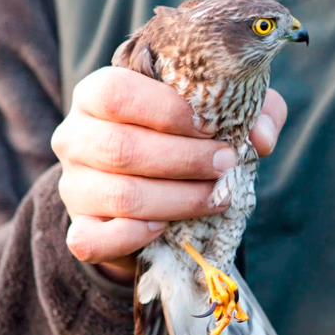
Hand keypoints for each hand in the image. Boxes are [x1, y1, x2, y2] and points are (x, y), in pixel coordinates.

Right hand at [51, 67, 286, 283]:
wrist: (153, 186)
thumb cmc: (186, 137)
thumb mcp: (221, 112)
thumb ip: (252, 112)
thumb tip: (261, 138)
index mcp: (96, 94)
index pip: (117, 94)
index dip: (168, 111)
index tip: (213, 127)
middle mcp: (74, 136)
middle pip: (121, 147)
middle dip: (185, 159)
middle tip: (226, 163)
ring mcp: (73, 185)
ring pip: (120, 195)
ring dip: (178, 199)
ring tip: (216, 196)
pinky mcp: (80, 229)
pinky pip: (91, 240)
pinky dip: (135, 236)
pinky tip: (167, 227)